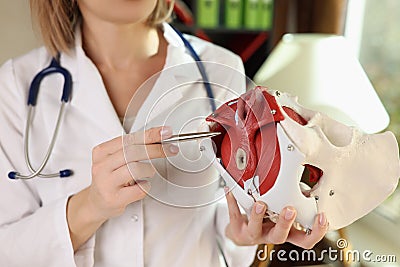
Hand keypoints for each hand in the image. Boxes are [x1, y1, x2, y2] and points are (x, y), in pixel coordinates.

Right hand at [67, 126, 177, 250]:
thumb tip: (158, 137)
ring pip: (135, 169)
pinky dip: (146, 186)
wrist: (97, 202)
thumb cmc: (110, 178)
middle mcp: (101, 166)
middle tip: (170, 149)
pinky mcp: (113, 199)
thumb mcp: (115, 159)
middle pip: (133, 152)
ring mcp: (106, 183)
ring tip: (149, 172)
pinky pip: (138, 189)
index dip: (150, 135)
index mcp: (102, 152)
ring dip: (149, 169)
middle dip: (156, 149)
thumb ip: (132, 147)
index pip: (129, 139)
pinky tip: (142, 185)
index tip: (165, 132)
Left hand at [224, 189, 327, 248]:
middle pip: (281, 236)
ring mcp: (253, 233)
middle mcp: (270, 235)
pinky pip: (234, 214)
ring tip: (260, 203)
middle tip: (290, 210)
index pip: (305, 239)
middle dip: (286, 223)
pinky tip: (231, 190)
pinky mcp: (237, 228)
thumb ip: (295, 203)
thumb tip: (309, 188)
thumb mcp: (283, 215)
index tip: (321, 216)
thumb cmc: (266, 221)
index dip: (316, 232)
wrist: (242, 232)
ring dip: (258, 215)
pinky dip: (232, 201)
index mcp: (286, 232)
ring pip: (256, 229)